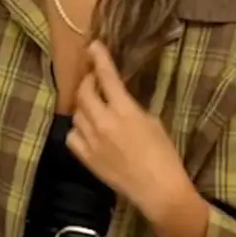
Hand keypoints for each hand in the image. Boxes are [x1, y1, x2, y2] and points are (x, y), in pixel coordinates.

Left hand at [66, 42, 193, 214]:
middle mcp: (103, 122)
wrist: (158, 189)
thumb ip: (130, 106)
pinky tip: (87, 130)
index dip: (99, 59)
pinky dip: (77, 129)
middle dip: (88, 82)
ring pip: (76, 113)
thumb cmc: (163, 154)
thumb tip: (117, 97)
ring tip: (94, 107)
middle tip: (94, 80)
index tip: (93, 47)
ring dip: (84, 106)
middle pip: (84, 92)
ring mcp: (92, 141)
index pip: (107, 77)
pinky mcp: (86, 158)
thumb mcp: (152, 121)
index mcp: (125, 110)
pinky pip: (72, 136)